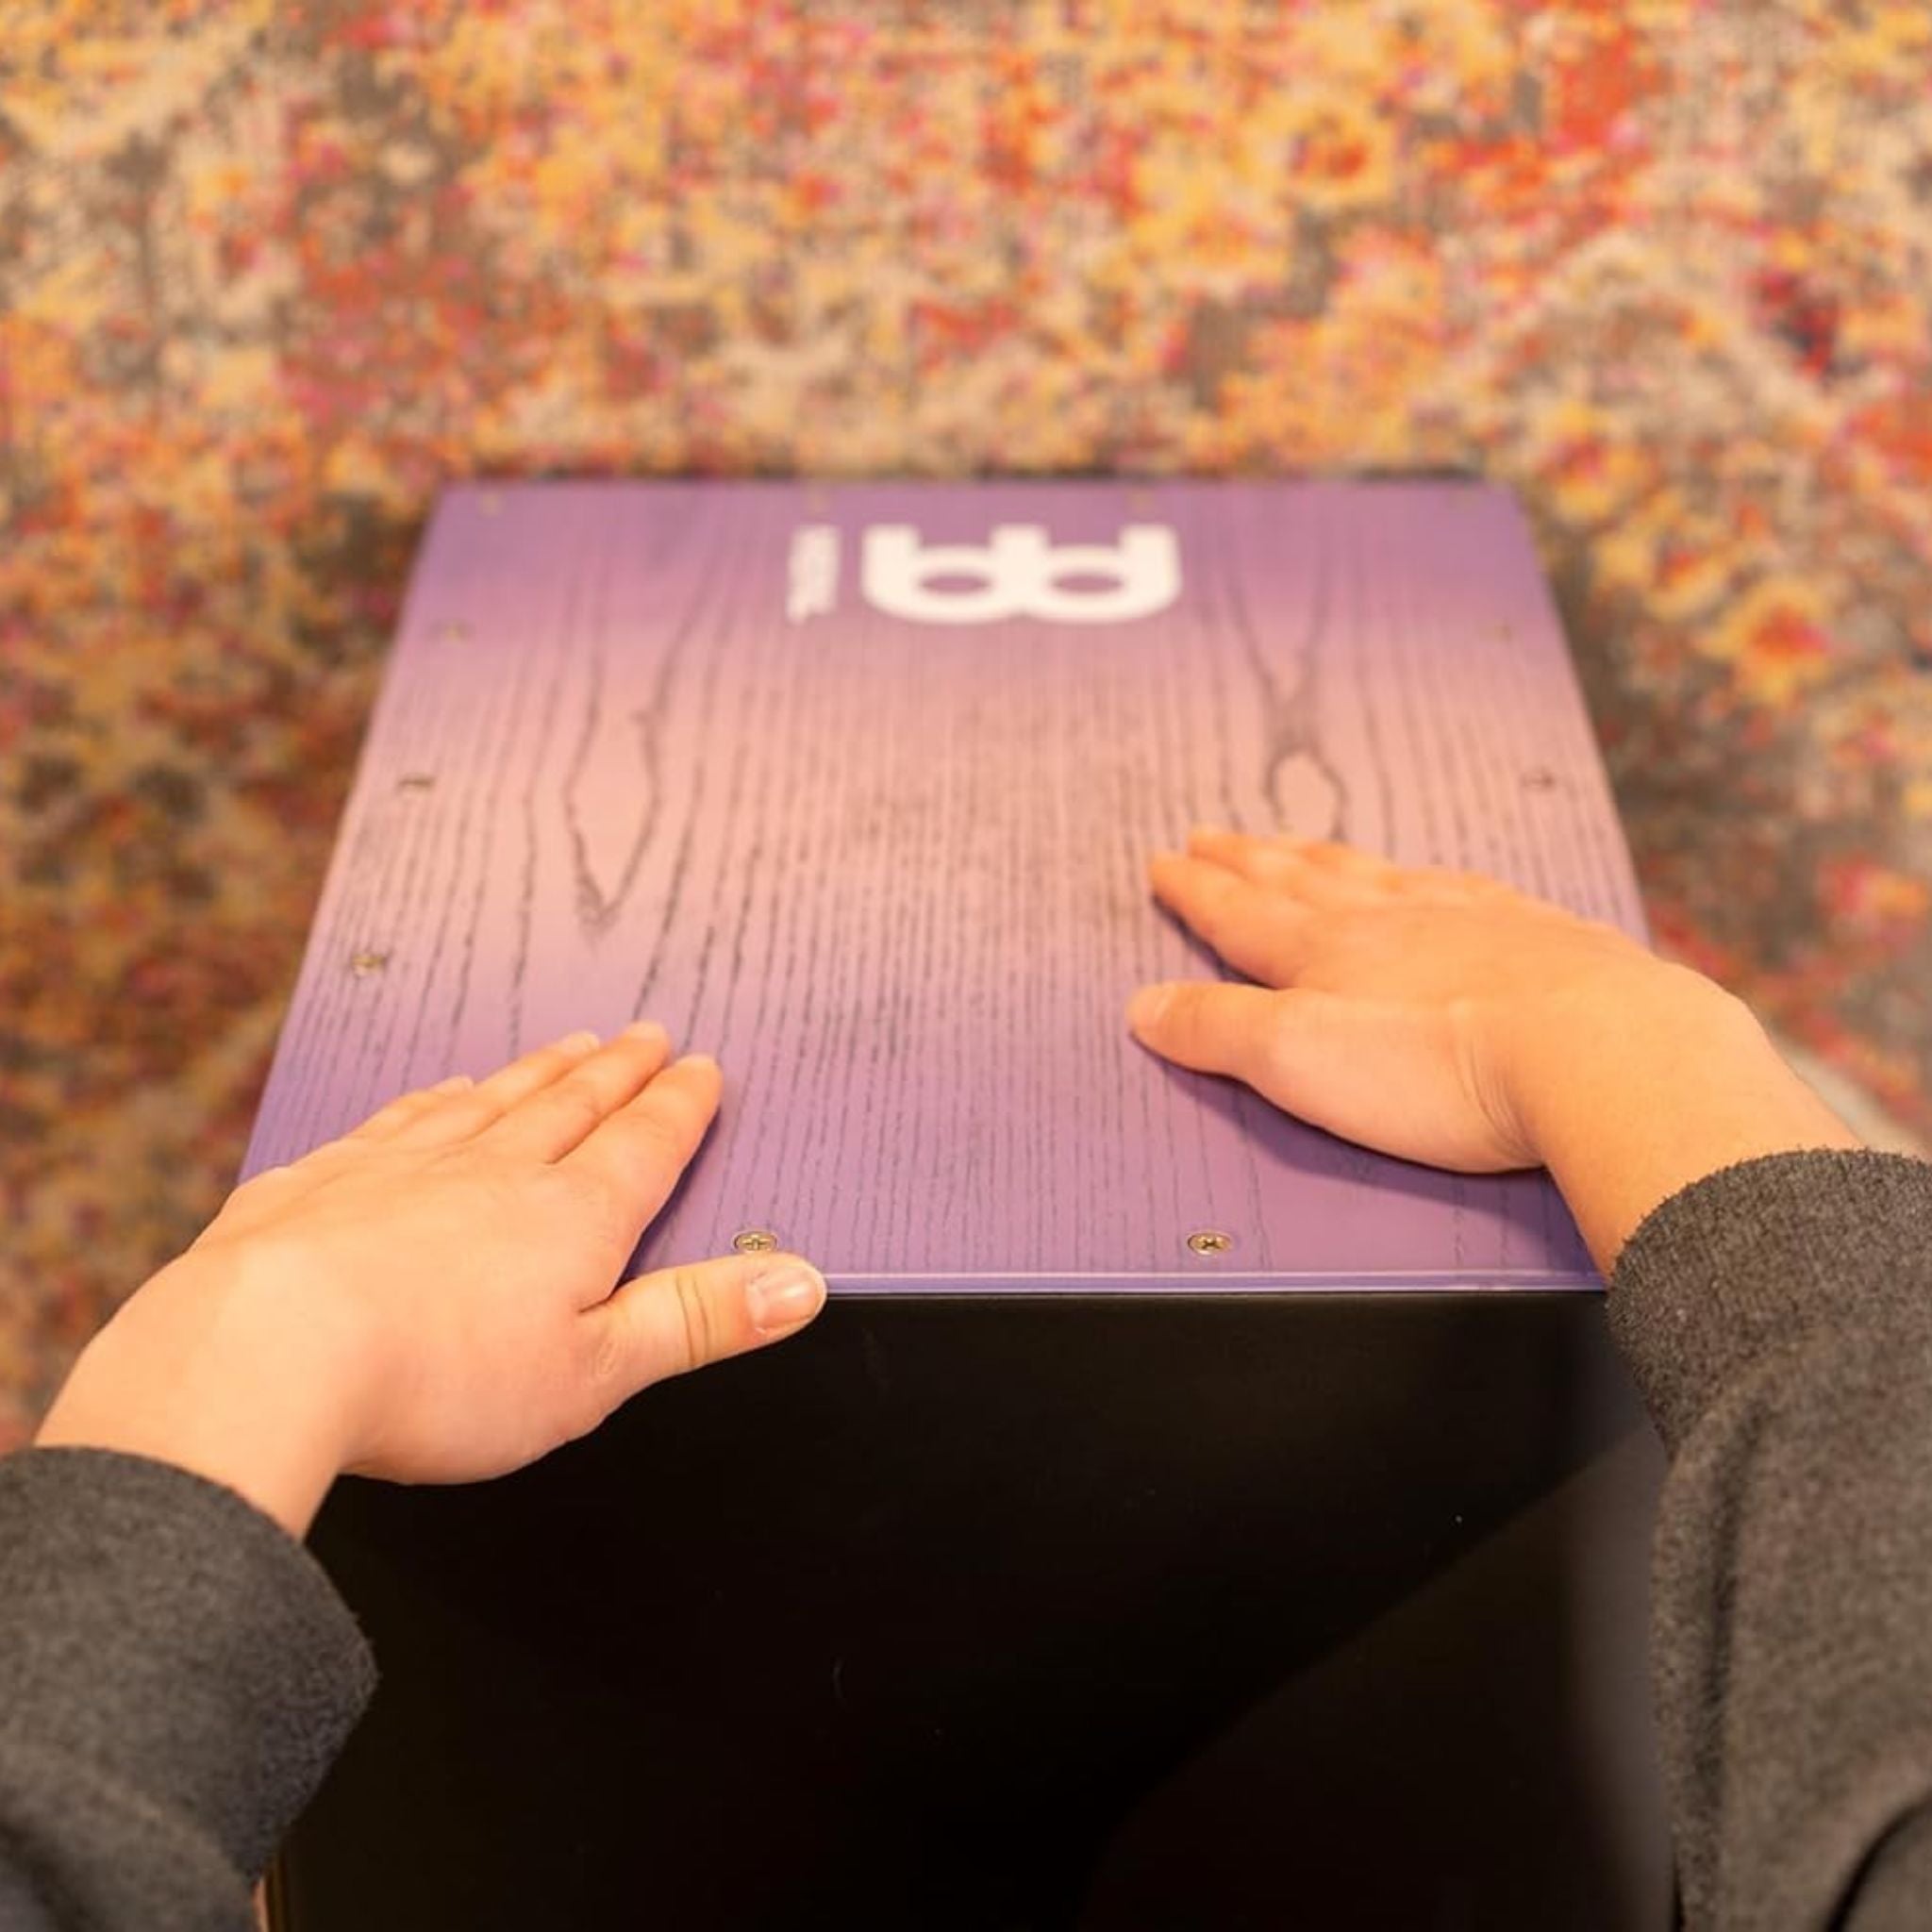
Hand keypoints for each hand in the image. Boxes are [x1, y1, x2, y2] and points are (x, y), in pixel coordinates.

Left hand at [36, 1025, 826, 1535]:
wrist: (266, 1351)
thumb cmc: (439, 1381)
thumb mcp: (594, 1374)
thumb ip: (696, 1320)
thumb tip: (803, 1283)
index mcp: (571, 1219)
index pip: (643, 1147)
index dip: (678, 1106)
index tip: (703, 1066)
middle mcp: (495, 1172)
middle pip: (572, 1106)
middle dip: (617, 1072)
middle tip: (646, 1033)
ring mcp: (404, 1167)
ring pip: (490, 1102)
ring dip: (537, 1072)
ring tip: (568, 1046)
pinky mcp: (324, 1182)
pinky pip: (400, 1121)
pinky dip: (438, 1099)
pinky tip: (444, 1092)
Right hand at [1127, 830, 1857, 1267]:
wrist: (1600, 1052)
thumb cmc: (1437, 1069)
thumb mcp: (1300, 1060)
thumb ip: (1218, 1031)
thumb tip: (1142, 1005)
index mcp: (1324, 950)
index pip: (1241, 914)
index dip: (1197, 891)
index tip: (1163, 860)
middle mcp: (1391, 919)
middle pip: (1302, 880)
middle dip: (1248, 861)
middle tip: (1210, 834)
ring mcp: (1471, 920)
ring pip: (1379, 876)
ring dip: (1327, 861)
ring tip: (1300, 846)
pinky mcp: (1541, 941)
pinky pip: (1464, 891)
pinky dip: (1428, 880)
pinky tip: (1439, 883)